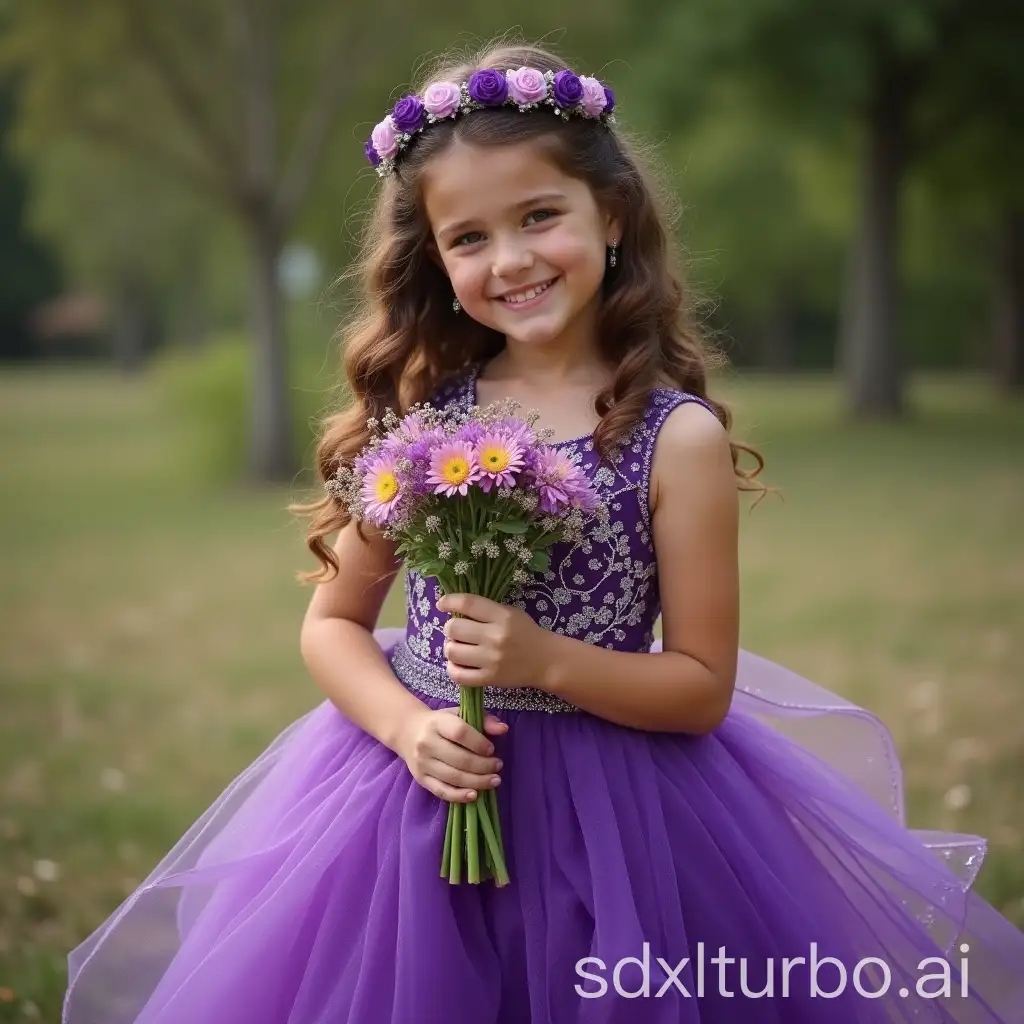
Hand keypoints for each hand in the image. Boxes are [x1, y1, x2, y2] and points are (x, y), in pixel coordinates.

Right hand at [395, 706, 506, 802]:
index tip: (492, 749)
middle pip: (459, 759)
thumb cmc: (440, 722)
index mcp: (437, 723)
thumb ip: (483, 720)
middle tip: (498, 766)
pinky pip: (442, 791)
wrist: (407, 731)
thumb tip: (503, 729)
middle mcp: (427, 743)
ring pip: (453, 777)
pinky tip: (475, 795)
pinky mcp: (421, 779)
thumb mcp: (459, 714)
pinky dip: (459, 796)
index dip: (479, 743)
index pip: (460, 733)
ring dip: (477, 782)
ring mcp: (423, 763)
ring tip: (494, 780)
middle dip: (483, 765)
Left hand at [436, 593, 551, 690]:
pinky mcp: (489, 679)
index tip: (442, 604)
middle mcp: (495, 637)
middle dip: (451, 628)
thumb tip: (454, 609)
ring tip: (459, 648)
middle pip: (454, 628)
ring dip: (450, 648)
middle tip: (457, 631)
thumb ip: (486, 610)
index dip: (449, 601)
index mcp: (502, 617)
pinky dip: (453, 668)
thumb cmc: (526, 633)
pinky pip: (458, 675)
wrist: (546, 661)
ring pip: (452, 651)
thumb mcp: (510, 613)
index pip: (468, 603)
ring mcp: (491, 660)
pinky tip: (458, 664)